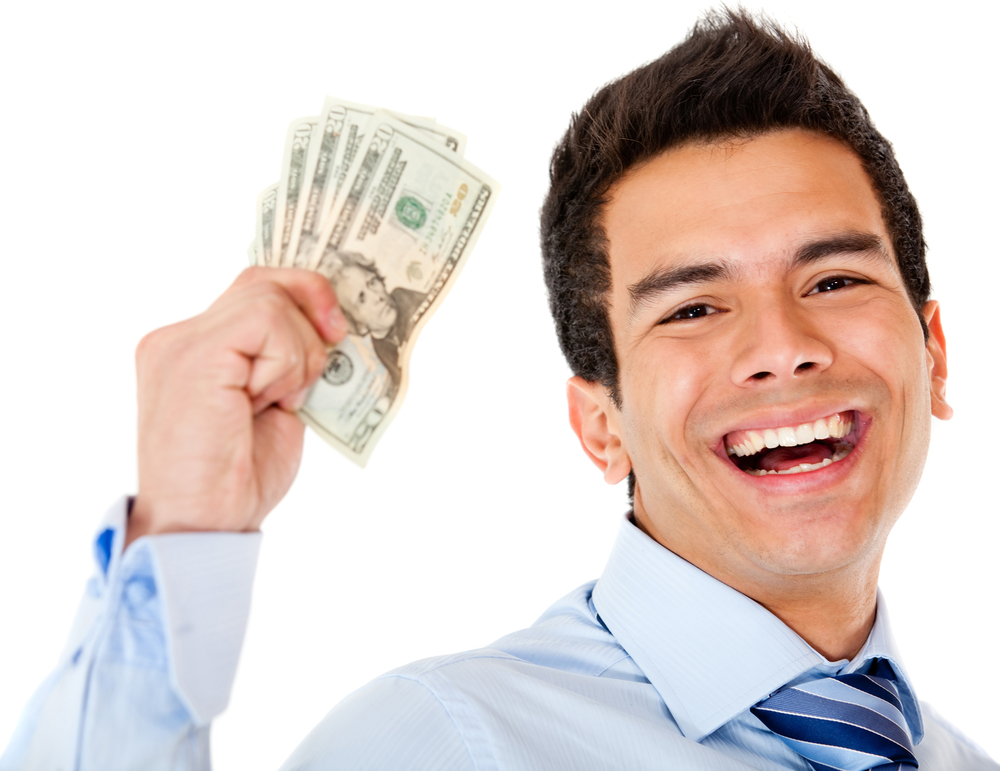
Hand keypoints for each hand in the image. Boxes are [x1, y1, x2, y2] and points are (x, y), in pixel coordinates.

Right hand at [127, 267, 347, 545]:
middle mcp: (178, 337)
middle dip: (310, 322)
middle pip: (265, 281)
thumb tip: (328, 326)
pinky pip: (266, 322)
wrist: (203, 526)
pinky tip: (265, 401)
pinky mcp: (194, 353)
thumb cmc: (237, 479)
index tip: (336, 330)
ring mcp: (180, 342)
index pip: (255, 288)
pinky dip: (285, 363)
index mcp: (194, 347)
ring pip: (271, 300)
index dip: (304, 296)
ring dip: (297, 357)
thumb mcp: (275, 404)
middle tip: (309, 378)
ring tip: (274, 403)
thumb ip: (284, 360)